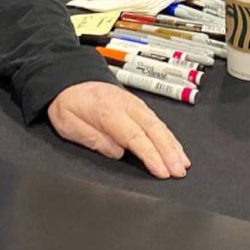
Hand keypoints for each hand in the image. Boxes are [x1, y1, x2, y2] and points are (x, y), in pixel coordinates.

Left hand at [47, 81, 190, 178]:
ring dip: (172, 144)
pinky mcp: (135, 104)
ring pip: (157, 124)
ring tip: (183, 163)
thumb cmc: (67, 103)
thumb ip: (94, 139)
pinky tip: (175, 147)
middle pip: (152, 129)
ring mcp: (132, 103)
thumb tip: (117, 152)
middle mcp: (124, 104)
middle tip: (179, 172)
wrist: (67, 78)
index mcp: (107, 110)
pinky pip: (155, 120)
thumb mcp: (69, 124)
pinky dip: (168, 135)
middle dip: (168, 152)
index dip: (150, 155)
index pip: (134, 136)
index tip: (162, 171)